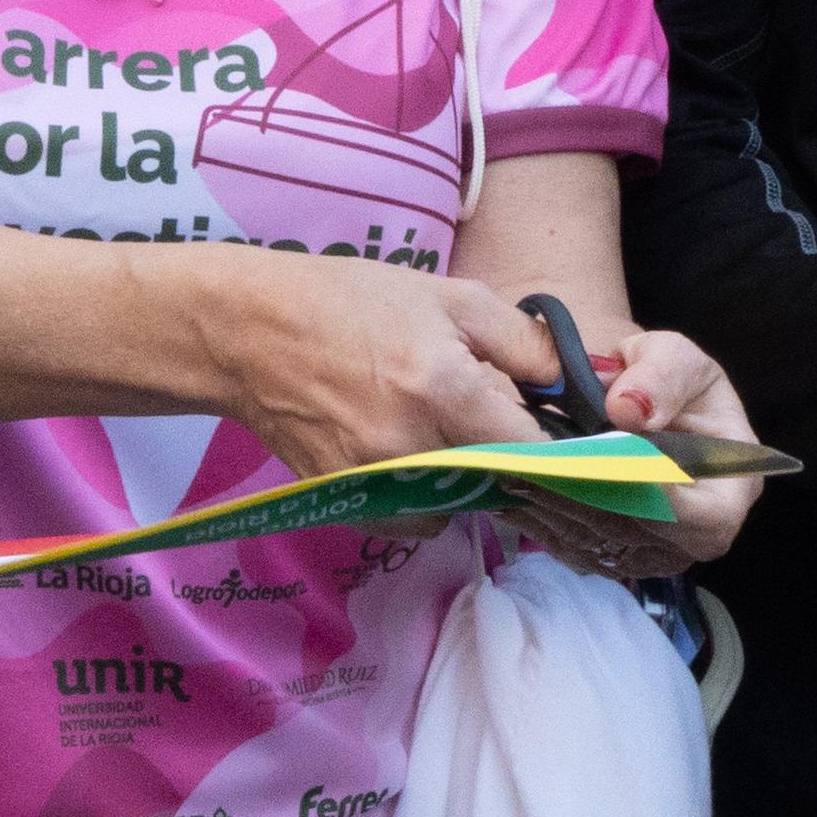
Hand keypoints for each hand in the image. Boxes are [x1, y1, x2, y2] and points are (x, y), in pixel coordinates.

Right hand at [226, 258, 557, 476]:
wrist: (250, 332)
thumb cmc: (350, 301)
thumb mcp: (448, 297)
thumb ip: (519, 343)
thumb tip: (566, 384)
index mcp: (444, 388)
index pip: (528, 449)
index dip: (552, 445)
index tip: (559, 435)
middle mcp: (412, 446)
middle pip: (497, 482)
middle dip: (510, 458)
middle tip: (495, 422)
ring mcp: (375, 481)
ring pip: (459, 506)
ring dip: (470, 479)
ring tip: (448, 432)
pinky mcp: (348, 502)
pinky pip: (414, 519)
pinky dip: (428, 498)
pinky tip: (413, 454)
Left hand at [503, 325, 764, 576]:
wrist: (633, 402)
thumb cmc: (665, 380)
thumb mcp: (674, 357)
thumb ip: (660, 375)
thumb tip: (628, 409)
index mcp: (732, 489)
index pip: (704, 518)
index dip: (660, 499)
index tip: (610, 466)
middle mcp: (696, 537)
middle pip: (638, 531)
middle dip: (585, 494)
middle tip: (534, 460)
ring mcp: (651, 556)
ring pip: (597, 542)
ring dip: (552, 507)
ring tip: (513, 465)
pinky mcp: (609, 559)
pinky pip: (569, 546)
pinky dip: (538, 517)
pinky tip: (513, 483)